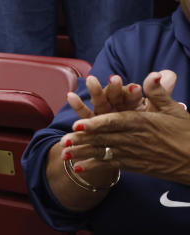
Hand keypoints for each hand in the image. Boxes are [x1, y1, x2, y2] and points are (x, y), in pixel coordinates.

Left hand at [63, 71, 189, 183]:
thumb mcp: (174, 110)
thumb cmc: (188, 134)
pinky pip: (112, 165)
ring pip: (105, 153)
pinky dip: (95, 166)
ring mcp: (135, 154)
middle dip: (83, 140)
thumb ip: (158, 92)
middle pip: (104, 139)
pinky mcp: (136, 166)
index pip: (114, 122)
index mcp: (142, 123)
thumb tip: (153, 74)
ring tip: (65, 155)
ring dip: (84, 153)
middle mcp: (135, 140)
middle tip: (64, 141)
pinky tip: (79, 167)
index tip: (78, 124)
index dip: (95, 124)